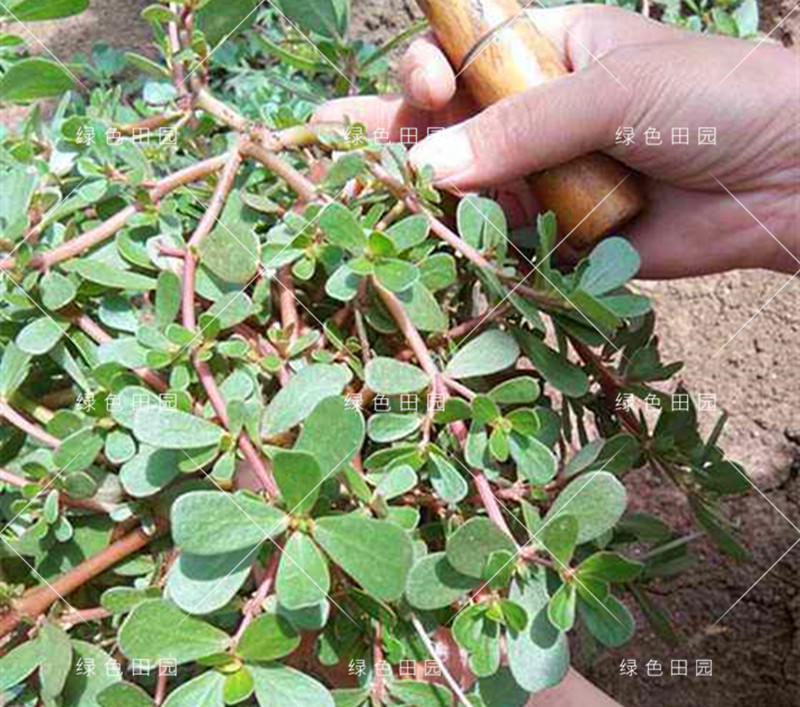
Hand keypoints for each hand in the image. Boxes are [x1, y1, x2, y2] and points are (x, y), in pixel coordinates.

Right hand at [314, 5, 798, 277]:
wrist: (787, 179)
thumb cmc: (712, 100)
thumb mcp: (613, 88)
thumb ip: (521, 127)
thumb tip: (430, 167)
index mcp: (549, 54)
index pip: (464, 57)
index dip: (430, 72)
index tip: (426, 93)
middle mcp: (536, 117)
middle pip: (449, 124)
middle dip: (392, 131)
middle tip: (326, 140)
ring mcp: (544, 178)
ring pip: (467, 188)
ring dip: (417, 196)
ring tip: (352, 201)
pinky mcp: (558, 236)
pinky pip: (500, 242)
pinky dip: (465, 247)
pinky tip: (416, 251)